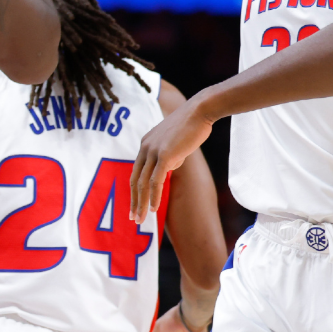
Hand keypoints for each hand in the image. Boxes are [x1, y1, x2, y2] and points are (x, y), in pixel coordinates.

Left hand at [130, 96, 211, 223]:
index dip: (134, 191)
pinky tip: (154, 209)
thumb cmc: (191, 126)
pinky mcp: (165, 156)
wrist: (199, 111)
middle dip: (133, 201)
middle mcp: (145, 148)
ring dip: (141, 204)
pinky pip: (156, 181)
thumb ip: (169, 156)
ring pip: (142, 183)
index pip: (136, 172)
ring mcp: (154, 152)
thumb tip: (167, 168)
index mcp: (145, 144)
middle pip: (134, 180)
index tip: (135, 205)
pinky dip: (154, 197)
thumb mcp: (175, 143)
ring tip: (141, 219)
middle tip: (133, 218)